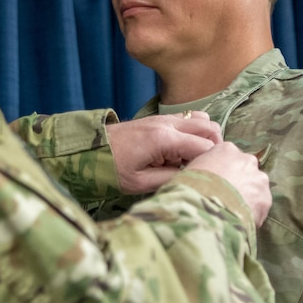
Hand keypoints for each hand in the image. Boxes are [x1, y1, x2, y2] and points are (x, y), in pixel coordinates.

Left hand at [107, 112, 223, 193]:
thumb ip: (170, 180)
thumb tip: (193, 177)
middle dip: (214, 149)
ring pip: (202, 120)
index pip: (205, 147)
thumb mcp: (140, 183)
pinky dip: (195, 132)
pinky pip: (189, 119)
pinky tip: (182, 151)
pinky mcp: (160, 119)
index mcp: (163, 139)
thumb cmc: (111, 168)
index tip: (205, 177)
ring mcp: (164, 118)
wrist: (88, 150)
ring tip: (191, 160)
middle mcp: (167, 123)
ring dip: (205, 139)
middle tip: (202, 168)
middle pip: (210, 128)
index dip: (211, 163)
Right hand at [185, 142, 271, 226]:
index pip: (227, 156)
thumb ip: (202, 168)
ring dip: (246, 196)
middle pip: (245, 170)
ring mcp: (259, 179)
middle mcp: (246, 160)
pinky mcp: (266, 199)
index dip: (221, 171)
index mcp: (226, 150)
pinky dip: (252, 212)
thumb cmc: (191, 188)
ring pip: (255, 188)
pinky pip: (260, 206)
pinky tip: (239, 220)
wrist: (204, 209)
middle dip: (238, 182)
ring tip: (232, 211)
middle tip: (225, 197)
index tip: (215, 182)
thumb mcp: (189, 171)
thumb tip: (203, 176)